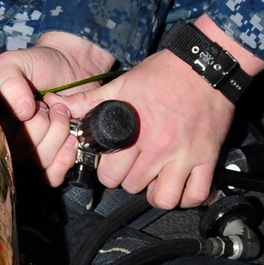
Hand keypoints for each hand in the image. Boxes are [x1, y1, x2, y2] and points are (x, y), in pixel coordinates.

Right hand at [0, 31, 115, 187]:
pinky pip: (53, 176)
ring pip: (39, 165)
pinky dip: (65, 158)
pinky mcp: (56, 160)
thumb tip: (21, 112)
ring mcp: (34, 154)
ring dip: (57, 137)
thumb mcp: (15, 62)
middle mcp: (11, 142)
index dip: (17, 127)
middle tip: (50, 106)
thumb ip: (8, 80)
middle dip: (42, 127)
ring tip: (64, 114)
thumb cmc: (40, 63)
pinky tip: (72, 137)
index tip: (32, 107)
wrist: (74, 64)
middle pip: (20, 155)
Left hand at [77, 48, 236, 208]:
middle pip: (133, 187)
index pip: (110, 173)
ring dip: (157, 194)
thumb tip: (57, 105)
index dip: (108, 170)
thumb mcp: (122, 84)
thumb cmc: (163, 73)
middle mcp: (159, 146)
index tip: (115, 162)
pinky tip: (180, 185)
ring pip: (164, 198)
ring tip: (156, 181)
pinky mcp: (207, 158)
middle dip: (130, 180)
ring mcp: (185, 155)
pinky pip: (196, 195)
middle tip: (135, 167)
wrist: (204, 66)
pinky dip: (187, 197)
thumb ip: (89, 101)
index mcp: (134, 129)